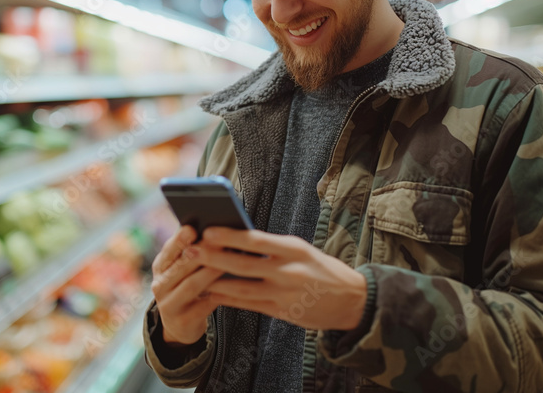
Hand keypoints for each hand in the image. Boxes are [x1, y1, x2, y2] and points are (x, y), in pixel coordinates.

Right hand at [150, 226, 223, 345]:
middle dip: (200, 253)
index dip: (179, 240)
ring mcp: (170, 304)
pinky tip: (233, 285)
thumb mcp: (181, 272)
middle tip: (218, 241)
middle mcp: (160, 285)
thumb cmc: (186, 289)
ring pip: (191, 285)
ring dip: (209, 272)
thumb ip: (190, 254)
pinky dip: (219, 293)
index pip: (168, 250)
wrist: (180, 326)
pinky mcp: (184, 320)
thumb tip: (213, 232)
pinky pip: (204, 305)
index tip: (192, 228)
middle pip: (180, 266)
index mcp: (160, 267)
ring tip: (227, 261)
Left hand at [194, 227, 367, 330]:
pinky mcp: (281, 312)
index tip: (207, 230)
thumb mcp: (301, 249)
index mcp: (293, 249)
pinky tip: (211, 292)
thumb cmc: (322, 268)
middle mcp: (288, 271)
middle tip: (190, 250)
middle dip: (213, 257)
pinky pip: (248, 305)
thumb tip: (237, 238)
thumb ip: (272, 247)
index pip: (256, 240)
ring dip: (215, 281)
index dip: (229, 236)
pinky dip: (228, 298)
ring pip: (241, 288)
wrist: (352, 300)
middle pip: (242, 264)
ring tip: (193, 273)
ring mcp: (284, 294)